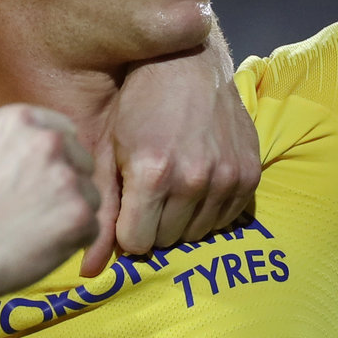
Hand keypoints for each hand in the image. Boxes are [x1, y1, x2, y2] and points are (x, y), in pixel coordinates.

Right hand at [0, 105, 100, 308]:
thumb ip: (16, 142)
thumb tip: (42, 141)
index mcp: (20, 119)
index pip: (63, 130)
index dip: (55, 158)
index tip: (39, 178)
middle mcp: (48, 140)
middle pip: (82, 161)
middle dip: (66, 184)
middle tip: (34, 208)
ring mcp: (67, 177)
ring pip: (90, 194)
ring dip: (72, 212)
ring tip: (34, 228)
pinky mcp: (81, 214)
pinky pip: (92, 226)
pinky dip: (74, 240)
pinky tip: (41, 245)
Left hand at [91, 36, 261, 275]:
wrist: (186, 63)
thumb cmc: (136, 105)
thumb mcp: (108, 152)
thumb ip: (100, 213)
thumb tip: (88, 274)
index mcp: (153, 173)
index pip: (136, 242)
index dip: (126, 227)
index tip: (127, 201)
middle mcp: (194, 178)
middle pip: (166, 241)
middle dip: (153, 224)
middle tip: (149, 190)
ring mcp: (227, 176)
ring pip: (197, 234)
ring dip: (182, 218)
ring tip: (173, 183)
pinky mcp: (250, 174)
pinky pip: (226, 220)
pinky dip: (209, 210)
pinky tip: (198, 181)